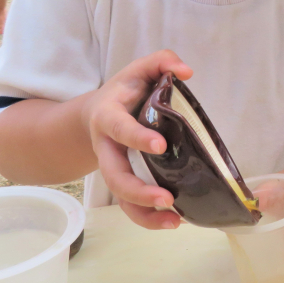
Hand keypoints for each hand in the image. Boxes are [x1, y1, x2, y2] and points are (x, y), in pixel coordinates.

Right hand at [80, 50, 193, 228]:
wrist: (97, 113)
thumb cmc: (126, 91)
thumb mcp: (140, 69)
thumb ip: (162, 61)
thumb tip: (186, 71)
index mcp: (108, 116)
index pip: (118, 128)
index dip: (136, 138)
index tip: (160, 146)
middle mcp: (106, 147)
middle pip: (114, 176)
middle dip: (137, 190)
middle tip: (167, 198)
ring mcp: (113, 168)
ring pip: (120, 198)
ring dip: (144, 213)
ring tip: (175, 221)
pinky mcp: (123, 181)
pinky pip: (130, 207)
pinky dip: (149, 218)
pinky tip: (175, 221)